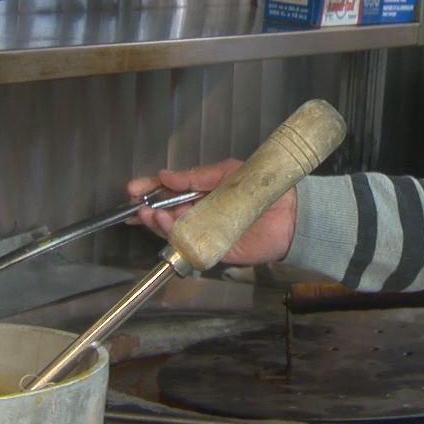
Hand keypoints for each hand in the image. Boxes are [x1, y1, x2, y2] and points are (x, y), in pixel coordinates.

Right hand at [127, 158, 297, 266]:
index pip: (169, 192)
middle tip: (136, 204)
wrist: (289, 213)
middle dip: (148, 209)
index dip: (150, 191)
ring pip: (173, 231)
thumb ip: (196, 176)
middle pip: (165, 214)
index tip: (134, 188)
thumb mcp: (225, 172)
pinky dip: (176, 239)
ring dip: (157, 223)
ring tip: (149, 214)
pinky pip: (190, 247)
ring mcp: (204, 233)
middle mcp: (199, 214)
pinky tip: (167, 226)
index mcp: (200, 193)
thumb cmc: (259, 188)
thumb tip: (164, 175)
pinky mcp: (214, 251)